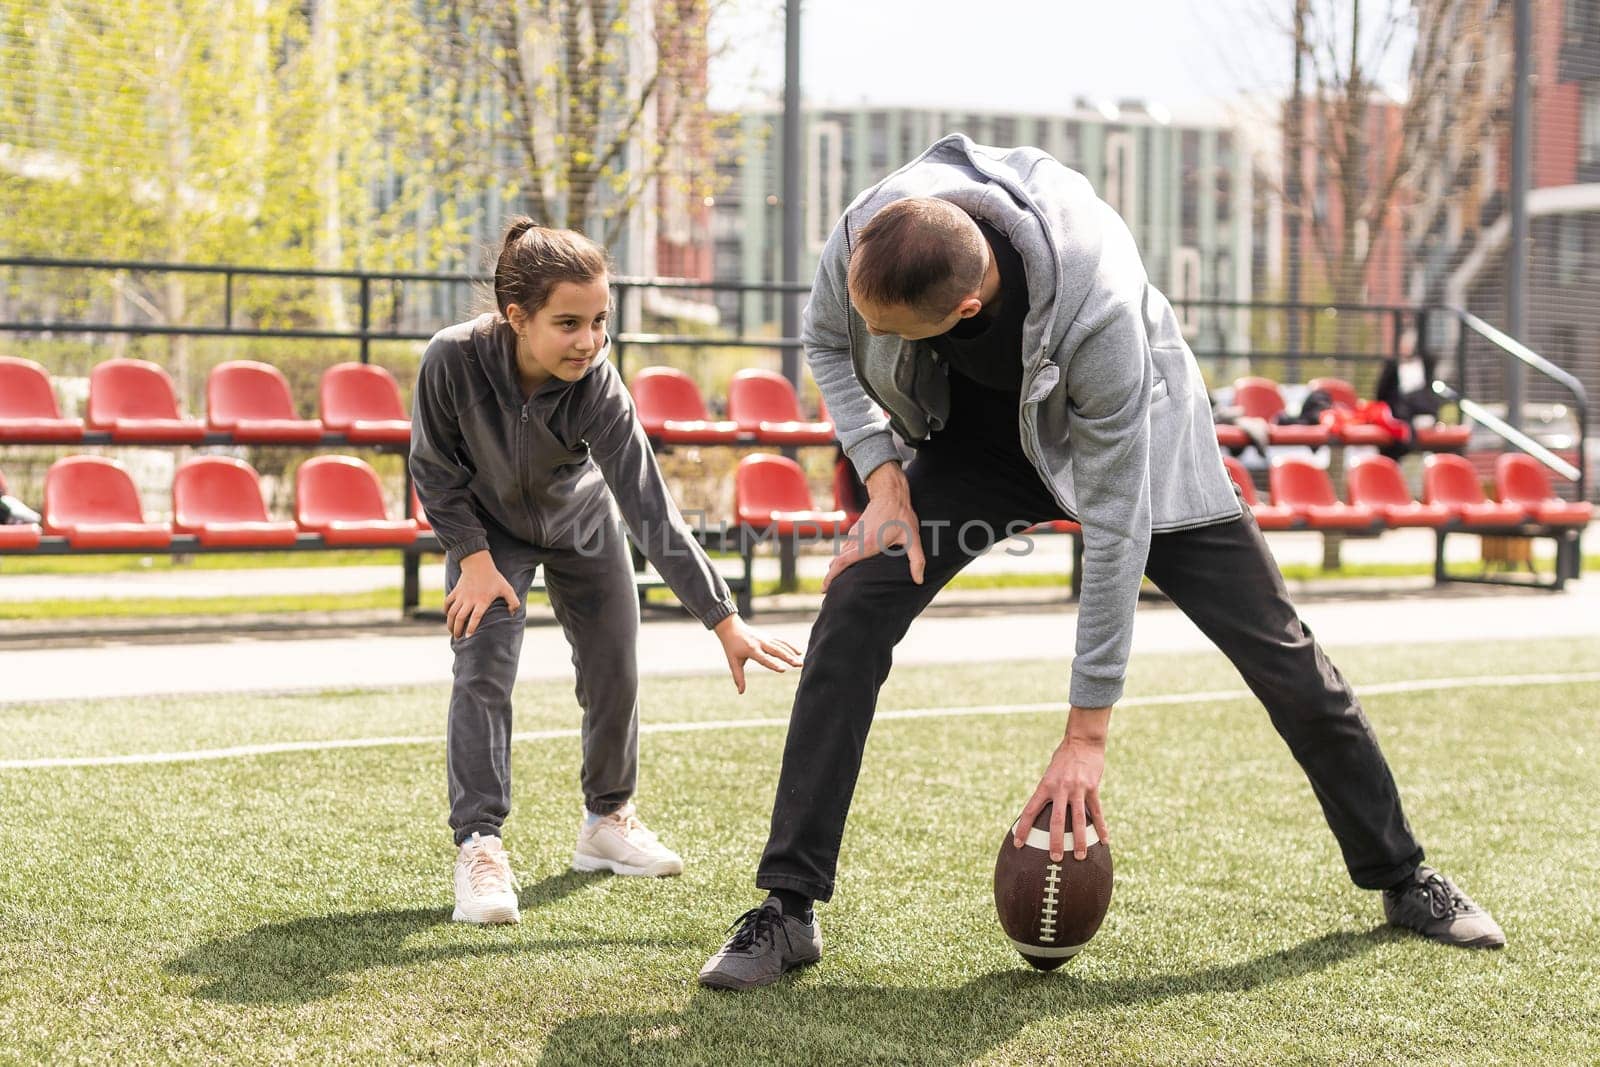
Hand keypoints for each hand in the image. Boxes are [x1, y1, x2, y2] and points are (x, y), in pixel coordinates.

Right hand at [444, 550, 519, 638]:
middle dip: (457, 629)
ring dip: (450, 623)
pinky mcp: (455, 591)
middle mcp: (470, 599)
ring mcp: (461, 595)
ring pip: (452, 612)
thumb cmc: (494, 577)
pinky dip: (446, 610)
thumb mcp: (507, 588)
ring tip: (452, 632)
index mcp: (482, 600)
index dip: (471, 627)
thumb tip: (512, 614)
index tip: (468, 636)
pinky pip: (447, 603)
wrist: (478, 563)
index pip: (476, 617)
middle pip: (460, 618)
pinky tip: (448, 616)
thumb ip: (513, 602)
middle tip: (458, 638)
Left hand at [713, 614, 803, 693]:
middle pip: (776, 651)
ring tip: (801, 662)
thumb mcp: (733, 661)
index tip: (783, 670)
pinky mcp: (769, 636)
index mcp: (751, 650)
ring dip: (792, 653)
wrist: (731, 627)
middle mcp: (760, 643)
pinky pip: (781, 642)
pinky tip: (799, 652)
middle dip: (788, 658)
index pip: (764, 658)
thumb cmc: (731, 646)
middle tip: (798, 665)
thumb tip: (741, 692)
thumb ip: (738, 677)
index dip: (773, 664)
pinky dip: (790, 646)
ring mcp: (766, 638)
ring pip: (781, 646)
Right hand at [822, 461, 924, 591]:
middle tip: (827, 592)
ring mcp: (854, 534)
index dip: (831, 576)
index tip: (824, 588)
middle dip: (831, 577)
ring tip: (835, 582)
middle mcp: (856, 540)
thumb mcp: (913, 538)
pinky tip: (845, 566)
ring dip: (836, 567)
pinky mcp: (855, 531)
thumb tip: (919, 580)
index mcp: (867, 544)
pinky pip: (845, 548)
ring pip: (841, 554)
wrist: (890, 494)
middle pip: (838, 561)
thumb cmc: (901, 516)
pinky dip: (842, 558)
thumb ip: (917, 560)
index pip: (842, 562)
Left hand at [1014, 705, 1112, 861]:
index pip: (1031, 810)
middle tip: (1054, 859)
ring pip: (1078, 819)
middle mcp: (1060, 788)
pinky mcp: (1092, 788)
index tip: (1018, 844)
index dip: (1023, 828)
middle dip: (1055, 841)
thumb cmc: (1063, 759)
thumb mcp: (1049, 774)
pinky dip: (1101, 828)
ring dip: (1079, 840)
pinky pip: (1096, 812)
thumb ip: (1048, 793)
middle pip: (1056, 820)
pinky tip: (1105, 841)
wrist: (1082, 741)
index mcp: (1045, 786)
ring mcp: (1077, 788)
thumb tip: (1041, 815)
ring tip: (1080, 857)